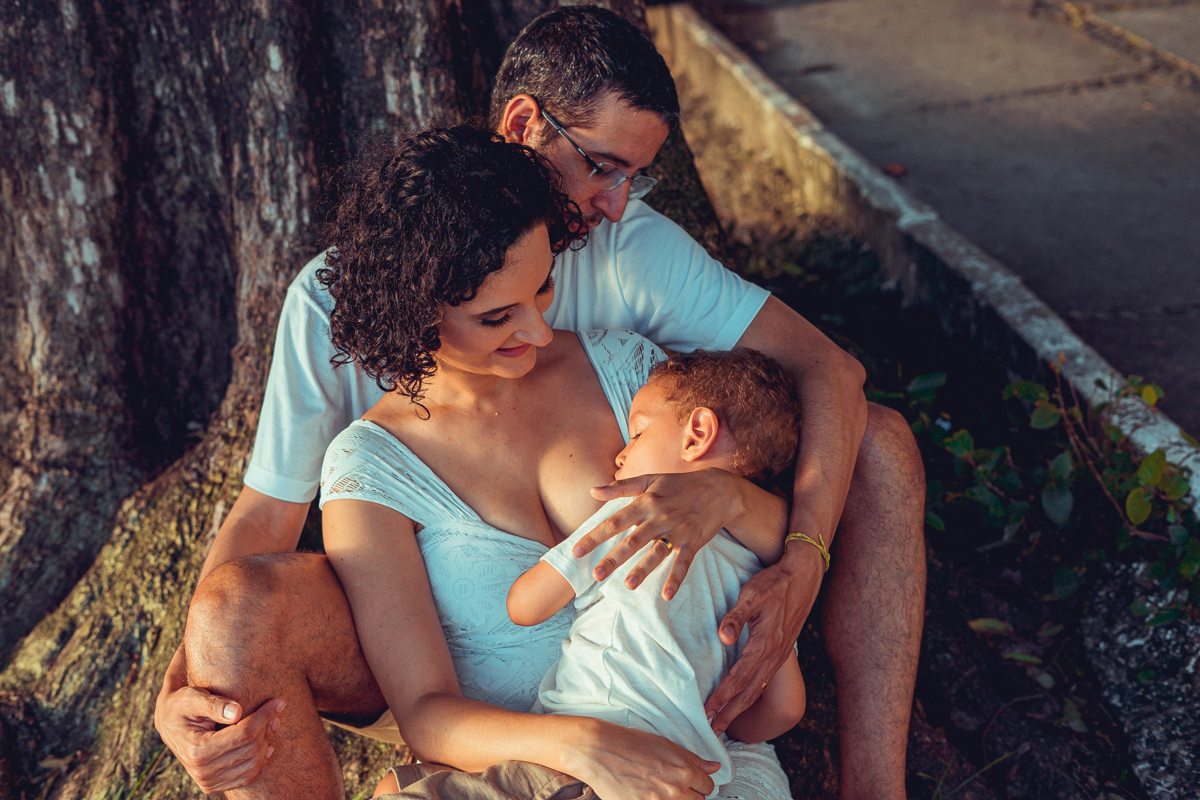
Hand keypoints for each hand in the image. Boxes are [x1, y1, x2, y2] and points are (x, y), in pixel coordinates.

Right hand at [154, 651, 283, 792]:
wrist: (168, 723)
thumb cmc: (181, 705)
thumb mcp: (192, 697)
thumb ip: (213, 704)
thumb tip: (237, 712)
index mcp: (197, 750)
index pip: (243, 734)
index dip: (264, 717)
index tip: (278, 702)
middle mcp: (202, 771)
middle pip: (250, 749)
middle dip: (267, 727)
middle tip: (277, 709)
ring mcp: (207, 781)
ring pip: (252, 764)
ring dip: (267, 742)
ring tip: (273, 722)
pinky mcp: (213, 785)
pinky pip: (246, 777)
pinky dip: (260, 761)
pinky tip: (267, 744)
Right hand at [566, 719, 719, 799]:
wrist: (600, 749)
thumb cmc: (630, 743)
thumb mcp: (665, 744)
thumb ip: (692, 759)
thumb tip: (714, 767)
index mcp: (683, 769)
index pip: (707, 786)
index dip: (700, 784)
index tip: (693, 782)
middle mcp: (675, 788)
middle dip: (691, 794)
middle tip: (676, 787)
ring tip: (662, 791)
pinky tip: (651, 795)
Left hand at [579, 470, 744, 599]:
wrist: (719, 489)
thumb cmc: (679, 485)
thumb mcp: (650, 480)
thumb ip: (620, 487)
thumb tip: (592, 490)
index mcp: (646, 502)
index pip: (615, 521)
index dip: (595, 536)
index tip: (576, 551)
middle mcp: (660, 517)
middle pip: (633, 540)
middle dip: (613, 558)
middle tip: (596, 575)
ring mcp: (677, 530)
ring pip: (657, 553)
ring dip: (643, 570)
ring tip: (627, 585)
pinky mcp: (693, 542)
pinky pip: (683, 563)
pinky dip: (676, 579)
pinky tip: (666, 595)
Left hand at [704, 547, 823, 734]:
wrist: (804, 577)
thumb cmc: (774, 583)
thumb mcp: (752, 594)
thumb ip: (736, 617)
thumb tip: (723, 638)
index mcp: (764, 645)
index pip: (738, 679)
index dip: (721, 697)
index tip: (705, 712)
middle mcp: (773, 656)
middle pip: (748, 693)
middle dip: (729, 713)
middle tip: (711, 732)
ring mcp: (779, 656)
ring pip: (757, 690)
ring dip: (739, 708)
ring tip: (723, 723)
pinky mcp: (780, 652)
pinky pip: (763, 681)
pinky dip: (750, 696)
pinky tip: (742, 700)